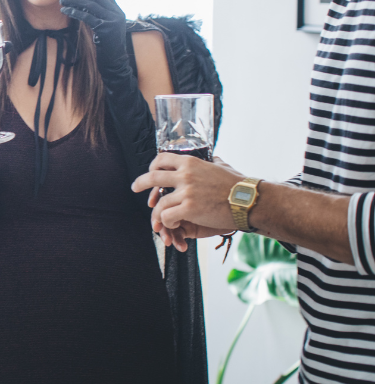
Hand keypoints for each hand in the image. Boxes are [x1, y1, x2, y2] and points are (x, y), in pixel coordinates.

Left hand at [60, 0, 127, 61]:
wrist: (115, 61)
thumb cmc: (106, 44)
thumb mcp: (105, 25)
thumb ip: (99, 13)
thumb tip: (83, 0)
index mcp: (118, 10)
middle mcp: (117, 13)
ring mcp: (113, 21)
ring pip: (91, 4)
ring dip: (74, 1)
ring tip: (62, 0)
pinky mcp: (106, 29)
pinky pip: (87, 17)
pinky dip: (75, 12)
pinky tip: (65, 10)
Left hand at [132, 152, 246, 246]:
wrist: (250, 200)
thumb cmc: (238, 185)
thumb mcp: (220, 166)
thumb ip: (209, 163)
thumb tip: (211, 158)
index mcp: (190, 162)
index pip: (161, 159)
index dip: (152, 166)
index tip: (150, 172)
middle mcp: (185, 175)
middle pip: (152, 177)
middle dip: (140, 183)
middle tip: (135, 188)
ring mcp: (186, 191)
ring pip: (159, 203)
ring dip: (157, 213)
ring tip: (160, 220)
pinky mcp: (189, 208)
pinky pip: (167, 216)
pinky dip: (168, 222)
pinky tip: (173, 224)